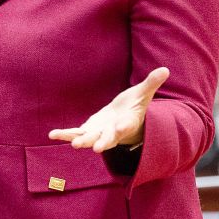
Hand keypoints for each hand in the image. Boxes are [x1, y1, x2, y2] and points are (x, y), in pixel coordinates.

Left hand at [48, 67, 169, 152]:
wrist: (124, 120)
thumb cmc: (134, 107)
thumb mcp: (142, 94)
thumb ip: (151, 83)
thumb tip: (166, 69)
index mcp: (127, 123)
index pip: (126, 126)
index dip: (124, 127)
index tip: (121, 127)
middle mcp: (113, 132)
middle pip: (108, 139)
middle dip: (103, 143)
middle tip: (97, 149)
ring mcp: (99, 133)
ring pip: (89, 139)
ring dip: (80, 140)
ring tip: (72, 144)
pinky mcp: (88, 131)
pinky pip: (75, 133)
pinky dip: (65, 134)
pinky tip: (52, 134)